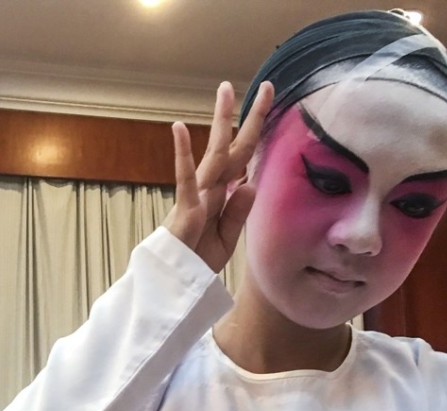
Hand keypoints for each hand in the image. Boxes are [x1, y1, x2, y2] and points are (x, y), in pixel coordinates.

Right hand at [165, 80, 273, 271]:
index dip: (258, 134)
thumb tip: (251, 183)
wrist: (175, 287)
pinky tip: (179, 129)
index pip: (245, 159)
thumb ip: (238, 212)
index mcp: (222, 196)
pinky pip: (185, 179)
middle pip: (235, 148)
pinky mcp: (185, 209)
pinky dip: (182, 154)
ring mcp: (197, 196)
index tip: (270, 108)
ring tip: (225, 92)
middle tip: (266, 86)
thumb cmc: (195, 262)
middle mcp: (210, 189)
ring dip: (221, 122)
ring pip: (214, 154)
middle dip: (249, 117)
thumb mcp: (226, 238)